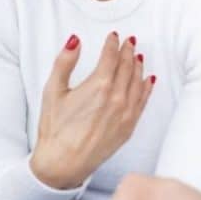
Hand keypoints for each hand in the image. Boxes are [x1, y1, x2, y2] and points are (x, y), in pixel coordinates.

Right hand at [31, 32, 154, 188]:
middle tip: (129, 42)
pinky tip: (148, 80)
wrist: (63, 162)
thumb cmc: (55, 129)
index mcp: (98, 85)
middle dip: (128, 51)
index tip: (113, 36)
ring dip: (138, 66)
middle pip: (127, 67)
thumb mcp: (52, 91)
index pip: (111, 56)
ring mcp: (126, 113)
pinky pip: (142, 101)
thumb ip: (64, 62)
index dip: (112, 44)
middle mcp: (117, 97)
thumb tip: (75, 41)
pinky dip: (146, 88)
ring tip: (137, 56)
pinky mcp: (129, 127)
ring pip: (137, 82)